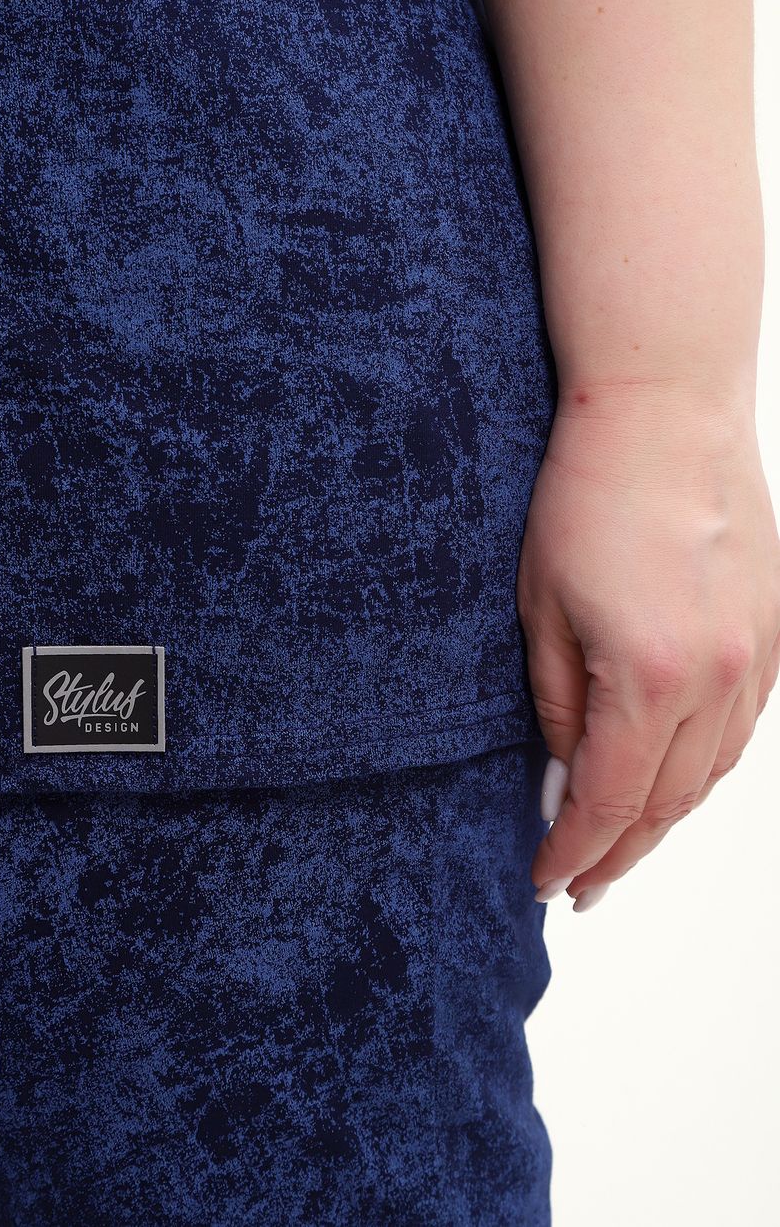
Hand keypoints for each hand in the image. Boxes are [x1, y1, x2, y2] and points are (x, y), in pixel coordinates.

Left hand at [517, 382, 779, 908]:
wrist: (667, 412)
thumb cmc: (587, 496)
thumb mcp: (540, 606)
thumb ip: (553, 705)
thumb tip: (561, 777)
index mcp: (651, 678)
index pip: (613, 802)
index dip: (576, 852)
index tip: (548, 883)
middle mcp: (720, 680)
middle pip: (670, 803)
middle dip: (621, 853)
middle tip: (582, 886)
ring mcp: (757, 657)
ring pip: (714, 774)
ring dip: (667, 819)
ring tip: (623, 845)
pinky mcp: (773, 633)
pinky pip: (741, 729)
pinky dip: (704, 767)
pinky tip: (673, 777)